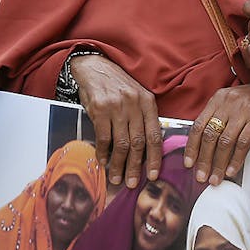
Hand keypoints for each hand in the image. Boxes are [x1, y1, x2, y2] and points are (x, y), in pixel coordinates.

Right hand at [69, 53, 161, 189]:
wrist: (93, 65)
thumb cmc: (116, 84)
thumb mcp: (136, 95)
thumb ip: (142, 117)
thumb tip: (146, 148)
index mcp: (147, 102)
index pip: (155, 135)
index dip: (155, 158)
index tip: (153, 175)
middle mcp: (134, 104)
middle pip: (138, 143)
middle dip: (135, 167)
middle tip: (132, 183)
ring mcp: (116, 107)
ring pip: (121, 143)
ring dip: (118, 164)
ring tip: (116, 178)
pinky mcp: (99, 109)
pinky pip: (103, 137)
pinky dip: (103, 152)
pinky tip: (103, 161)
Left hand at [184, 81, 249, 186]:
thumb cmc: (248, 98)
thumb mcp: (228, 102)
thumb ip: (214, 119)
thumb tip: (201, 147)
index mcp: (217, 100)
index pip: (198, 126)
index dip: (192, 147)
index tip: (189, 163)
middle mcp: (228, 104)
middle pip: (210, 136)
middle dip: (204, 160)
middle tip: (202, 176)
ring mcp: (243, 111)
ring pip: (225, 142)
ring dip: (219, 164)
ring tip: (216, 177)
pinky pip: (243, 143)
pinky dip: (236, 160)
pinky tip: (231, 170)